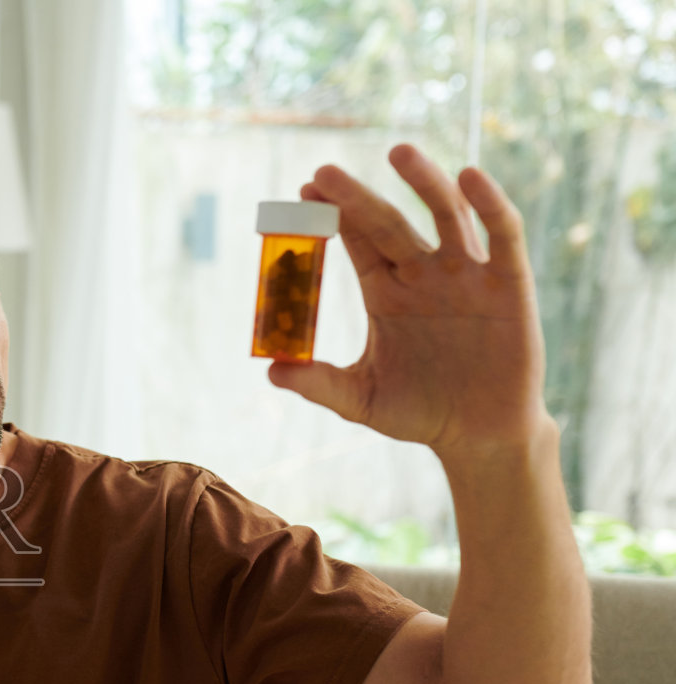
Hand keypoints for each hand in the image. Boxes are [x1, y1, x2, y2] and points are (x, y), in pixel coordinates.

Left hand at [269, 143, 552, 457]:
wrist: (479, 435)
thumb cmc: (420, 413)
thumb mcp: (361, 401)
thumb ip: (319, 384)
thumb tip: (271, 371)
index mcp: (386, 293)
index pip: (356, 242)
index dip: (332, 215)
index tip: (302, 190)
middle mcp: (424, 275)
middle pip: (388, 223)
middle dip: (357, 197)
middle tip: (324, 172)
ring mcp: (466, 275)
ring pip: (445, 215)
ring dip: (423, 181)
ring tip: (397, 152)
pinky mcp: (508, 285)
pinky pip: (502, 235)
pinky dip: (490, 204)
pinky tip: (470, 176)